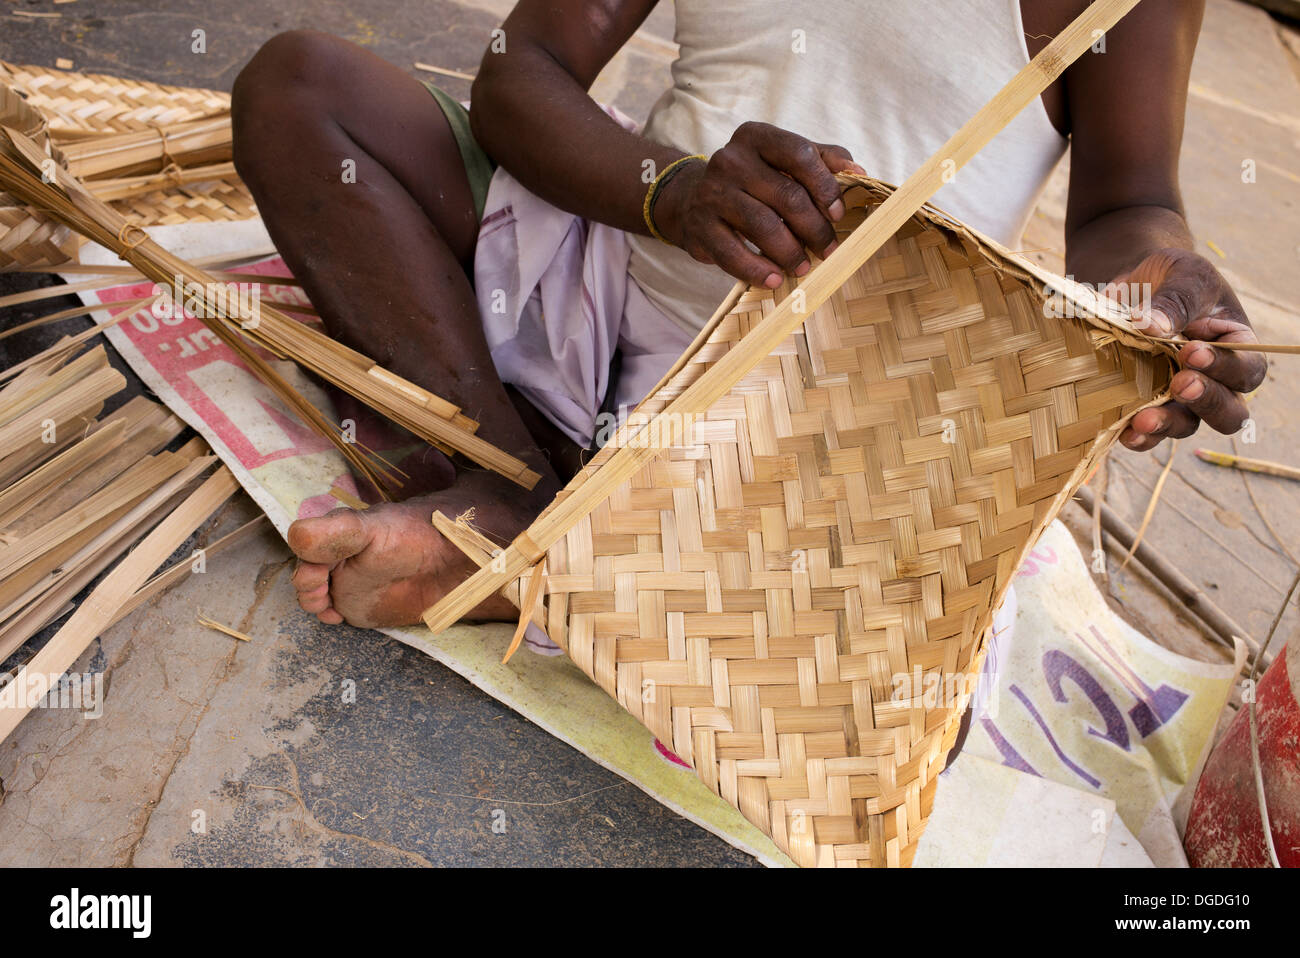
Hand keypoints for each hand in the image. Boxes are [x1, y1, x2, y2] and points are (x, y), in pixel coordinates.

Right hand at [652, 121, 865, 288]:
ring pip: (763, 226)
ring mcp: (712, 193)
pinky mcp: (699, 226)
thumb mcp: (784, 160)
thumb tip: (859, 172)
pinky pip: (733, 253)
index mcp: (756, 136)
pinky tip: (774, 278)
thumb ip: (823, 159)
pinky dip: (757, 270)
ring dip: (790, 253)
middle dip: (814, 228)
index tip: (837, 213)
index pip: (799, 154)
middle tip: (827, 249)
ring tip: (803, 266)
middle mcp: (731, 160)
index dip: (824, 185)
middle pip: (786, 195)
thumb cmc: (752, 180)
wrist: (692, 198)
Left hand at [1110, 248, 1266, 450]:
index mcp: (1236, 347)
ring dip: (1167, 425)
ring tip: (1144, 419)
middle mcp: (1214, 379)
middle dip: (1206, 402)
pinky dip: (1138, 436)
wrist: (1131, 284)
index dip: (1225, 368)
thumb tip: (1152, 326)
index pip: (1246, 370)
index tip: (1192, 351)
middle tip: (1181, 384)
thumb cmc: (1171, 276)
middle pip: (1228, 412)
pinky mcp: (1145, 405)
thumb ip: (1176, 299)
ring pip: (1186, 425)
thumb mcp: (1183, 274)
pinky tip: (1124, 432)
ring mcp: (1179, 397)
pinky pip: (1148, 432)